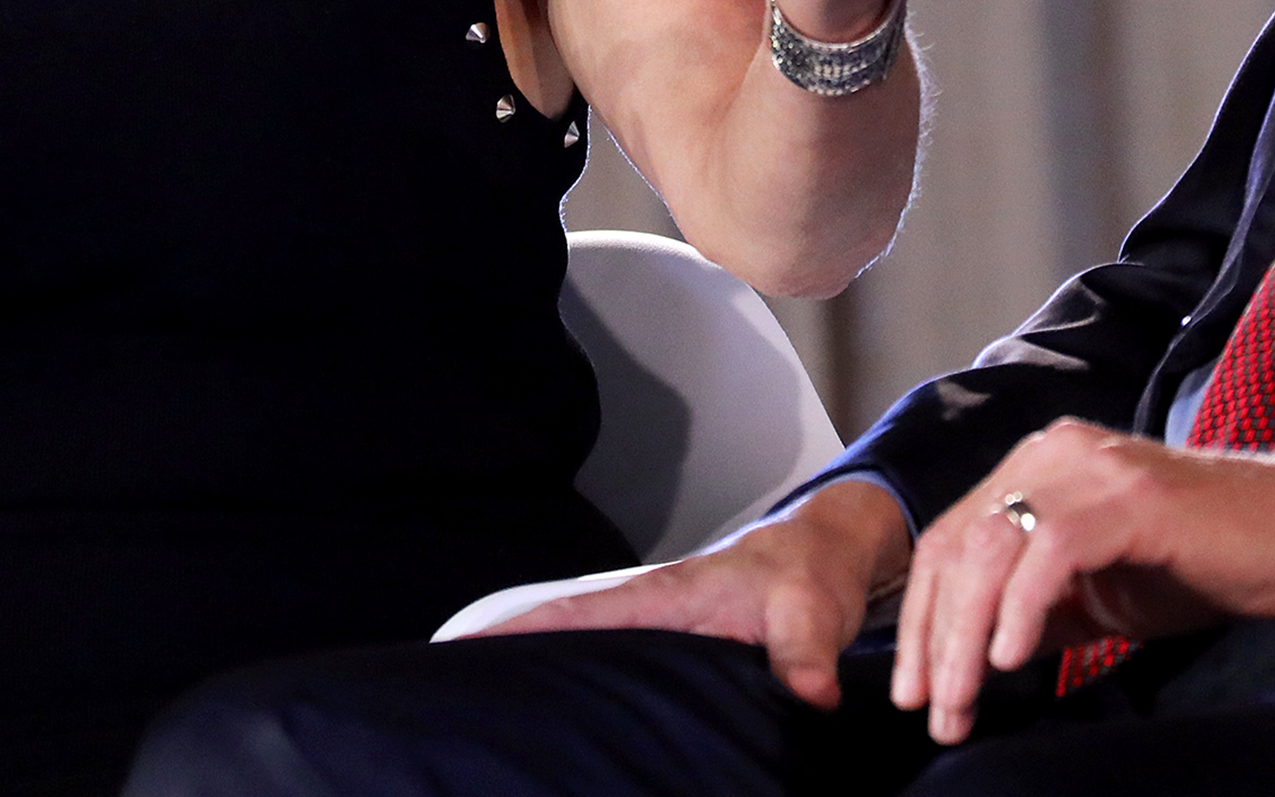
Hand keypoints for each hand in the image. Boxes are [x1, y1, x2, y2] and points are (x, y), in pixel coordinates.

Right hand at [477, 479, 912, 707]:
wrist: (827, 555)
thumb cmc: (811, 572)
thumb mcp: (813, 610)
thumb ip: (805, 652)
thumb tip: (810, 695)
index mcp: (663, 597)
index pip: (574, 612)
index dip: (515, 629)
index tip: (457, 647)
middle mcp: (648, 609)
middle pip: (560, 634)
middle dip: (506, 656)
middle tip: (447, 697)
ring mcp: (658, 629)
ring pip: (584, 650)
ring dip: (542, 673)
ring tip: (488, 718)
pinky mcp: (675, 647)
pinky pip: (616, 664)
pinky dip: (582, 680)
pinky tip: (567, 720)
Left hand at [892, 419, 1274, 743]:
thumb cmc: (1208, 558)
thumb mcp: (1103, 591)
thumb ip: (1039, 607)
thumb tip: (969, 657)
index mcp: (1038, 468)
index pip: (950, 541)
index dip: (922, 621)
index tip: (915, 693)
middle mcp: (1052, 454)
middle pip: (956, 545)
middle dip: (932, 638)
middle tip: (931, 711)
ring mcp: (1090, 469)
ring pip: (990, 547)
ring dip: (965, 637)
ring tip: (963, 702)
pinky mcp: (1130, 496)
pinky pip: (1050, 549)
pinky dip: (1021, 606)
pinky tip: (1014, 658)